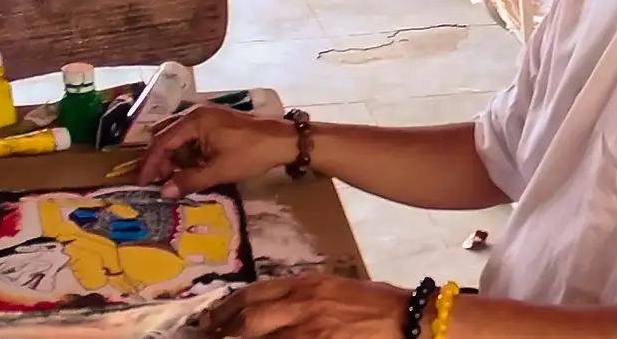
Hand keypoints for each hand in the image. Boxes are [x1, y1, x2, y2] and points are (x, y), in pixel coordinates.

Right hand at [137, 105, 298, 196]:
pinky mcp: (217, 122)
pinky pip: (193, 137)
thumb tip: (163, 192)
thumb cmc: (251, 153)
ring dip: (175, 157)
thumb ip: (189, 180)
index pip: (162, 141)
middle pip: (167, 136)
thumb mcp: (219, 170)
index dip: (151, 164)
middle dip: (161, 160)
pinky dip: (188, 153)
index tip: (142, 182)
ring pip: (180, 137)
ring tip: (174, 179)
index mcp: (194, 120)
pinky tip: (191, 168)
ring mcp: (207, 116)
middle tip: (158, 182)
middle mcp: (197, 113)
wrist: (283, 140)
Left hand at [200, 273, 409, 337]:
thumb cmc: (380, 304)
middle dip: (224, 326)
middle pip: (250, 314)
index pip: (257, 291)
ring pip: (259, 335)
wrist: (408, 318)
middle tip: (208, 334)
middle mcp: (303, 301)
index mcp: (308, 283)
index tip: (214, 315)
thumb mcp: (339, 289)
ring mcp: (308, 326)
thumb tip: (282, 305)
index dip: (230, 304)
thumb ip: (309, 294)